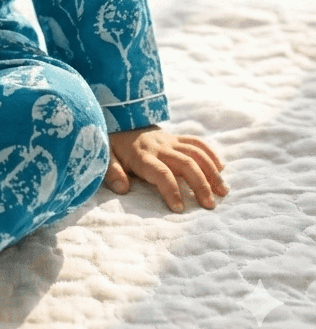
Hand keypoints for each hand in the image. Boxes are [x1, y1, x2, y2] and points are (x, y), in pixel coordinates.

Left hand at [105, 125, 227, 211]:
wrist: (117, 119)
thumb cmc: (113, 145)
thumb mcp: (105, 157)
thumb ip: (112, 172)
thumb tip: (122, 188)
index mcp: (142, 156)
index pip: (161, 173)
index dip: (172, 190)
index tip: (180, 208)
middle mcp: (159, 147)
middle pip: (186, 163)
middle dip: (200, 184)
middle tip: (210, 205)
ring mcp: (169, 140)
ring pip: (196, 153)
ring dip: (211, 171)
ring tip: (223, 191)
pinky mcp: (175, 137)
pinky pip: (196, 141)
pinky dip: (211, 153)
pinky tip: (221, 168)